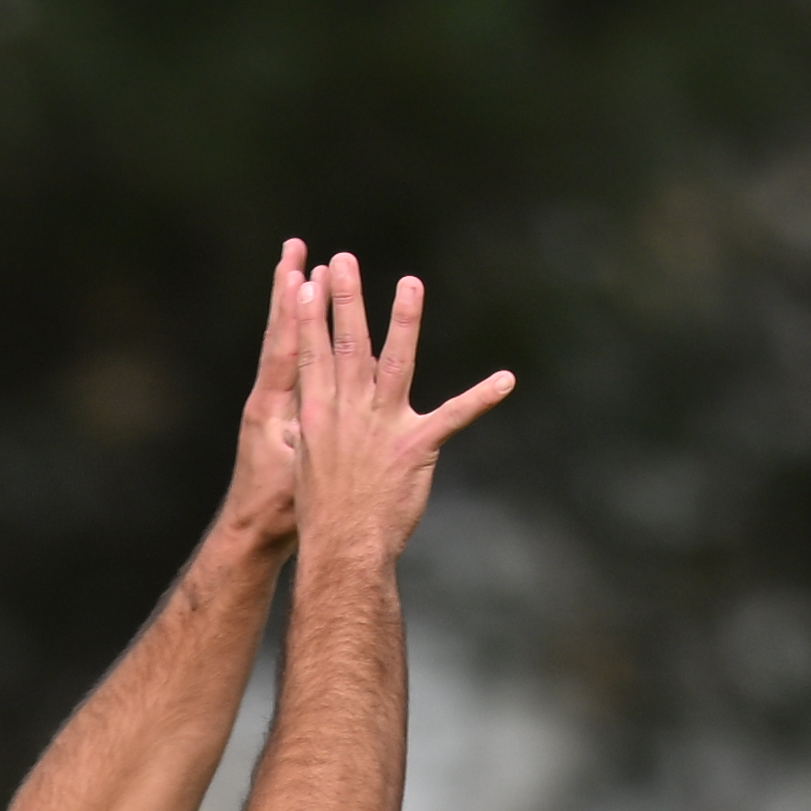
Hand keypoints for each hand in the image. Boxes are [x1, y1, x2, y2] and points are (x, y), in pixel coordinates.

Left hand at [203, 234, 318, 545]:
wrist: (252, 533)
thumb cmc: (276, 511)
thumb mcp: (292, 475)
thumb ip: (302, 446)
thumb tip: (302, 427)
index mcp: (271, 407)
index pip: (284, 348)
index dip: (293, 312)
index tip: (300, 274)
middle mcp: (267, 397)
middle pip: (280, 332)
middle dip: (287, 290)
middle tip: (293, 248)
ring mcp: (270, 403)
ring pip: (282, 343)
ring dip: (290, 305)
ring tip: (297, 267)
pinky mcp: (277, 414)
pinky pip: (289, 363)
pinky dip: (297, 334)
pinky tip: (306, 316)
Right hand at [281, 250, 515, 578]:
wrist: (343, 549)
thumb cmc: (325, 514)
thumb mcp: (312, 462)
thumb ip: (326, 426)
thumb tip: (333, 405)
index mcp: (320, 416)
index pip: (312, 356)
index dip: (309, 318)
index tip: (305, 283)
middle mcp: (348, 414)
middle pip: (348, 346)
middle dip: (345, 300)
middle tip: (341, 261)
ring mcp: (382, 427)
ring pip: (396, 364)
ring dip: (403, 321)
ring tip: (409, 284)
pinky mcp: (416, 447)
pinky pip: (455, 416)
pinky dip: (483, 398)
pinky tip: (506, 380)